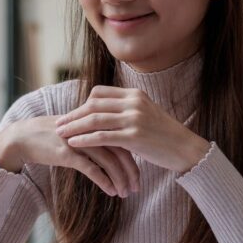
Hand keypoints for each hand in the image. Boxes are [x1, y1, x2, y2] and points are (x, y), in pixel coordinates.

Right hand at [0, 116, 140, 197]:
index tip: (139, 174)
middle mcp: (90, 129)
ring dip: (120, 179)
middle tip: (137, 187)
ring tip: (125, 193)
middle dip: (131, 171)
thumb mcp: (75, 133)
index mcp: (94, 122)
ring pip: (109, 161)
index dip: (134, 157)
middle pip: (120, 149)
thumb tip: (113, 152)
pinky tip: (111, 191)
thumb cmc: (50, 137)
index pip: (122, 139)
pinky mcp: (67, 153)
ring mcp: (79, 141)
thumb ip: (94, 138)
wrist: (23, 137)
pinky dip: (104, 181)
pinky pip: (92, 169)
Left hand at [55, 86, 210, 173]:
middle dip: (73, 115)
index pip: (99, 93)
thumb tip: (103, 111)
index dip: (82, 104)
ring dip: (74, 127)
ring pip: (95, 119)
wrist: (184, 148)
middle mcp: (133, 103)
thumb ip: (126, 109)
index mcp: (134, 95)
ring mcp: (134, 119)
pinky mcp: (134, 136)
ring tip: (61, 134)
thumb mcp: (145, 114)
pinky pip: (102, 136)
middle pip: (93, 105)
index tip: (71, 114)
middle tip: (58, 124)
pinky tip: (73, 144)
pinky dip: (85, 139)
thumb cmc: (163, 135)